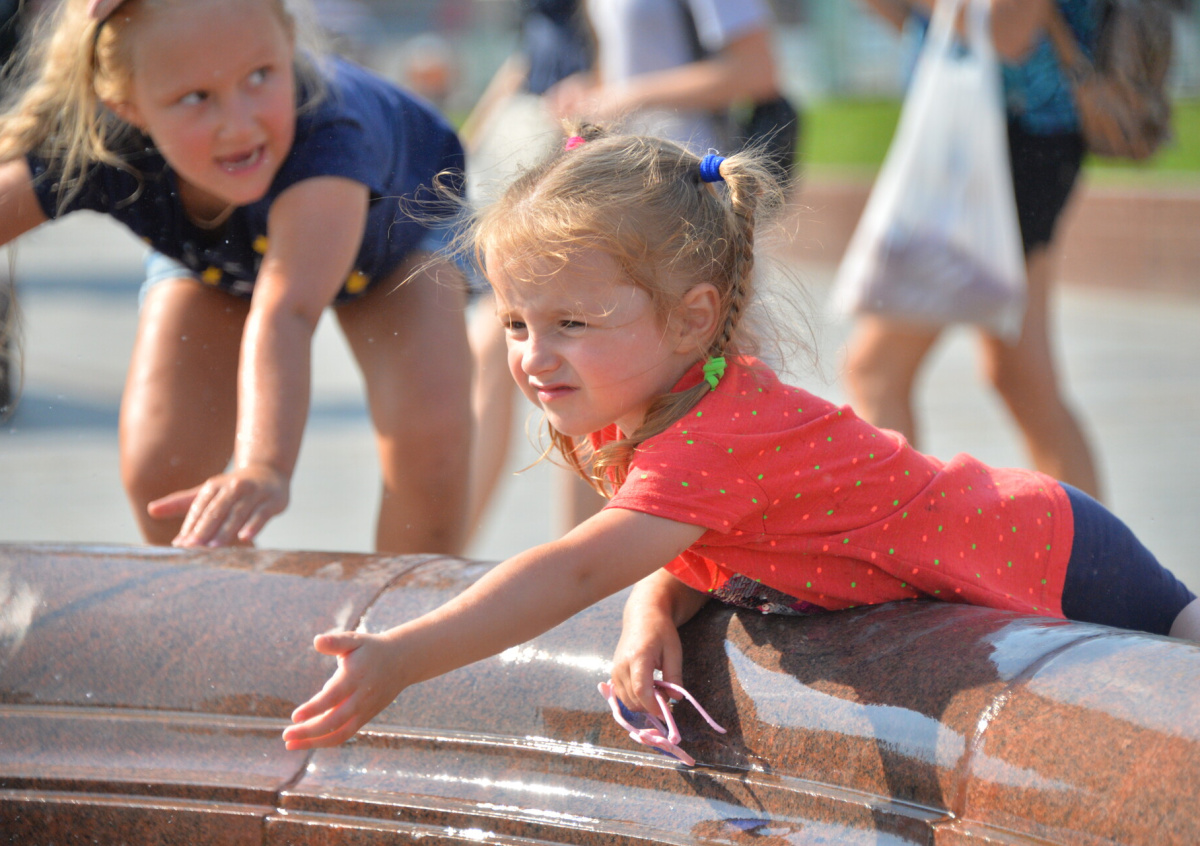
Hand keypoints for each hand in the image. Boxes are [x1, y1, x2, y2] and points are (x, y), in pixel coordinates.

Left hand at [147, 463, 288, 546]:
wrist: (269, 472)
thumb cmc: (233, 488)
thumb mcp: (207, 492)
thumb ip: (180, 503)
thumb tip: (151, 510)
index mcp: (214, 486)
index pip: (199, 508)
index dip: (190, 526)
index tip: (180, 545)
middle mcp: (233, 487)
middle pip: (216, 511)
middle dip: (204, 529)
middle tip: (192, 548)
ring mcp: (254, 493)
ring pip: (237, 513)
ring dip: (225, 530)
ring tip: (213, 547)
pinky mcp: (272, 500)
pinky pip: (261, 514)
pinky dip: (253, 525)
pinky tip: (245, 537)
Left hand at [282, 630, 409, 750]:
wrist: (401, 661)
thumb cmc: (371, 649)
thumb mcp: (354, 640)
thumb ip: (335, 642)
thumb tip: (316, 641)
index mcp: (355, 677)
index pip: (333, 697)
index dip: (314, 709)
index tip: (294, 716)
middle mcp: (361, 698)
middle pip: (334, 721)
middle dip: (309, 731)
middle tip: (285, 735)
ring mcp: (364, 711)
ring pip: (339, 733)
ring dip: (314, 742)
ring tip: (290, 744)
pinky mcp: (365, 718)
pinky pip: (344, 734)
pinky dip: (325, 741)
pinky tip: (306, 741)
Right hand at [609, 603, 683, 721]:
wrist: (642, 617)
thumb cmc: (661, 631)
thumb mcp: (674, 651)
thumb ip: (674, 675)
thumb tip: (676, 699)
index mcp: (638, 657)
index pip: (641, 691)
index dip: (653, 706)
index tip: (666, 712)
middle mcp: (621, 666)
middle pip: (633, 699)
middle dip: (651, 705)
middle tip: (666, 695)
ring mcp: (614, 670)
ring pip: (626, 701)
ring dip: (643, 703)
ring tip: (658, 689)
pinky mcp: (613, 673)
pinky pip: (622, 695)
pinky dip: (635, 698)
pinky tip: (647, 688)